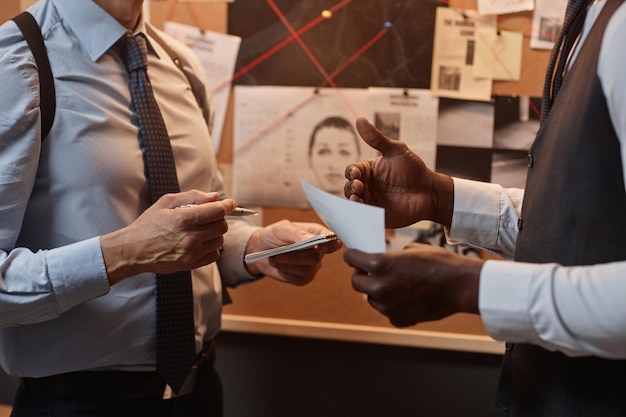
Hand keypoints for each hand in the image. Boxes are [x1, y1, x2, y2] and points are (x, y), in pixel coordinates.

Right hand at [101, 190, 235, 284]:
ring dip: (214, 233)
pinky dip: (211, 247)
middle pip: (222, 225)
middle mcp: (190, 237)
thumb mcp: (166, 202)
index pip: (218, 211)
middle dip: (218, 218)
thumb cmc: (148, 224)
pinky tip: (199, 242)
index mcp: (183, 219)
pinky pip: (215, 255)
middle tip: (208, 216)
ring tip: (199, 230)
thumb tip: (215, 197)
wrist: (133, 250)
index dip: (227, 206)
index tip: (230, 204)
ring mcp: (191, 253)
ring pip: (220, 240)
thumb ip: (192, 196)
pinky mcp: (191, 264)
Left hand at [246, 220, 341, 285]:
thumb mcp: (283, 228)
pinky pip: (299, 279)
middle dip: (295, 257)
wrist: (260, 249)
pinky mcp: (304, 278)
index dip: (329, 245)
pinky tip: (279, 265)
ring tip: (275, 257)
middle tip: (279, 253)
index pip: (333, 241)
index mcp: (317, 234)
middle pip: (317, 258)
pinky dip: (285, 273)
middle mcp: (319, 250)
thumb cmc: (273, 235)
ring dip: (287, 264)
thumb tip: (313, 241)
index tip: (317, 245)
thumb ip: (298, 233)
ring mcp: (312, 265)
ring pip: (306, 270)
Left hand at [343, 243, 482, 326]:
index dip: (353, 256)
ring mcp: (387, 306)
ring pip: (370, 298)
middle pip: (355, 282)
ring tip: (395, 284)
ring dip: (377, 291)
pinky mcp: (397, 319)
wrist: (460, 285)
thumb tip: (380, 260)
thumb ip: (390, 257)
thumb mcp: (410, 249)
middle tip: (372, 271)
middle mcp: (378, 287)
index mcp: (379, 265)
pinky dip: (392, 305)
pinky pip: (386, 310)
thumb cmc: (439, 262)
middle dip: (362, 275)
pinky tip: (407, 297)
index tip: (356, 256)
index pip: (351, 259)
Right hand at [344, 117, 453, 227]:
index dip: (351, 173)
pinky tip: (363, 211)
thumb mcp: (395, 150)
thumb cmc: (414, 169)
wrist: (429, 192)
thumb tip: (359, 119)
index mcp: (368, 170)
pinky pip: (363, 217)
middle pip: (348, 187)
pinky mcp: (376, 216)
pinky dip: (359, 215)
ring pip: (353, 202)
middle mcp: (367, 186)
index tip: (356, 174)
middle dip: (350, 187)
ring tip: (358, 199)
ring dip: (352, 201)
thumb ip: (376, 138)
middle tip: (359, 187)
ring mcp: (371, 201)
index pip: (351, 171)